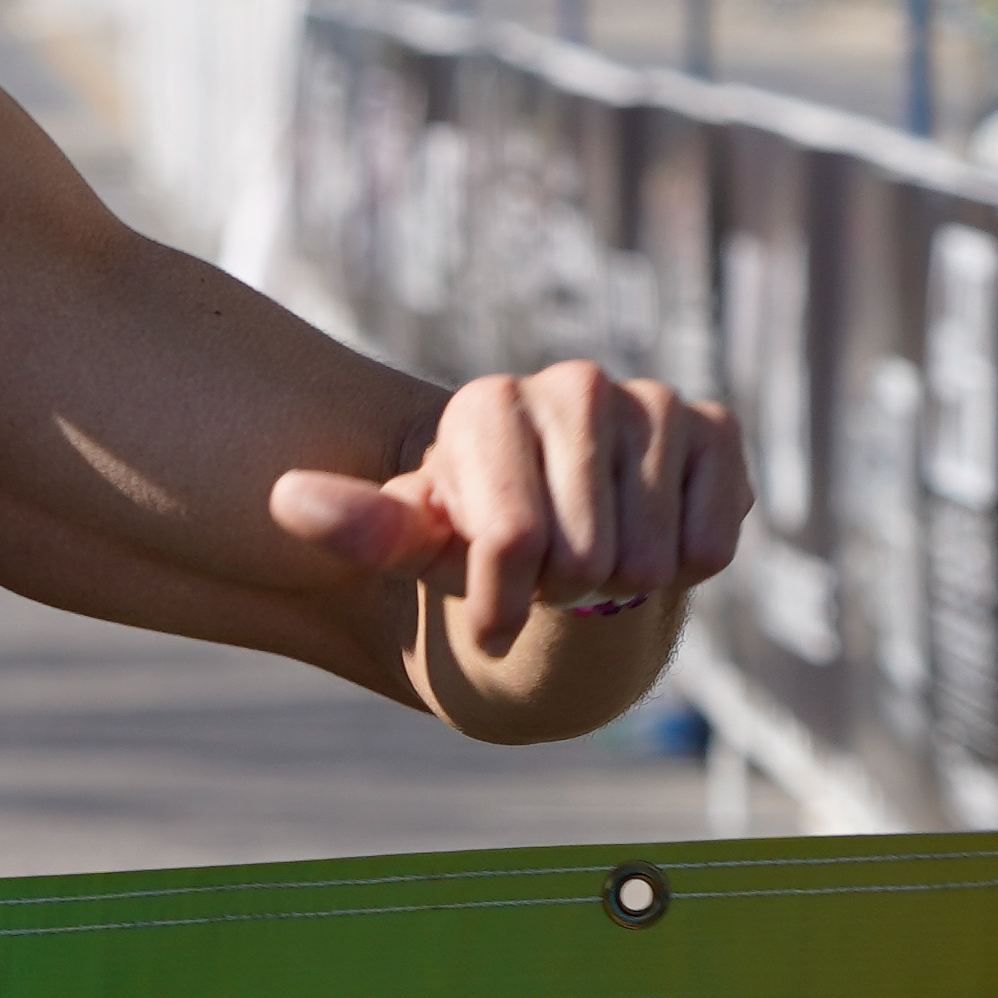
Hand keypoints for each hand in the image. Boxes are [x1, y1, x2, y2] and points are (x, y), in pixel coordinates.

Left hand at [266, 361, 750, 663]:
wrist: (562, 532)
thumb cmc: (475, 536)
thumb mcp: (413, 543)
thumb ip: (356, 527)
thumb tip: (282, 498)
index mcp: (485, 405)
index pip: (509, 541)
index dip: (501, 603)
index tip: (489, 613)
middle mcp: (570, 384)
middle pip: (585, 556)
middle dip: (564, 591)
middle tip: (551, 571)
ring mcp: (648, 402)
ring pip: (650, 558)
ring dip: (623, 584)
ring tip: (597, 555)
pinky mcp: (716, 430)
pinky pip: (709, 545)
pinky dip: (684, 568)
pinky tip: (651, 537)